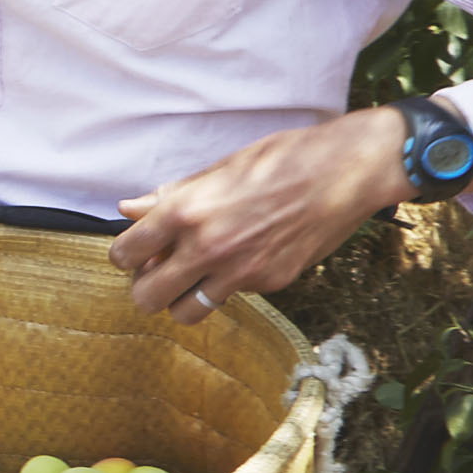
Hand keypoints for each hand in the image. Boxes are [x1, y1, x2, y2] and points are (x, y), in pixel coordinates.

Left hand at [112, 106, 409, 322]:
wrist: (347, 171)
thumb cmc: (282, 159)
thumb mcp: (220, 168)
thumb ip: (172, 196)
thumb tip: (128, 209)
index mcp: (186, 212)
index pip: (125, 254)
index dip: (125, 256)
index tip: (135, 252)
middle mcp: (207, 247)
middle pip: (147, 298)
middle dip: (147, 288)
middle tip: (159, 272)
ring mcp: (241, 271)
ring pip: (185, 313)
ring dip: (182, 300)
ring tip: (193, 277)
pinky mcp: (271, 283)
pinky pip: (232, 296)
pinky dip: (229, 284)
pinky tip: (246, 256)